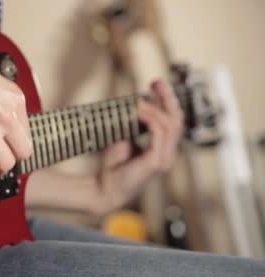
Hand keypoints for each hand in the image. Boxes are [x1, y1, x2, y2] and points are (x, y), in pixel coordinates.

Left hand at [96, 80, 183, 213]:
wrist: (104, 188)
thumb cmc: (113, 168)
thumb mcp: (125, 140)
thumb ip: (134, 126)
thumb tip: (136, 105)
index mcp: (164, 149)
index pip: (173, 121)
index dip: (166, 101)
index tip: (155, 85)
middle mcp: (168, 154)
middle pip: (177, 120)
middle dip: (168, 98)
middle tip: (156, 82)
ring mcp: (165, 159)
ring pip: (170, 125)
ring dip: (154, 109)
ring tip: (138, 102)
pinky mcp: (156, 162)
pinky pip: (159, 134)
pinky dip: (150, 119)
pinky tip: (138, 112)